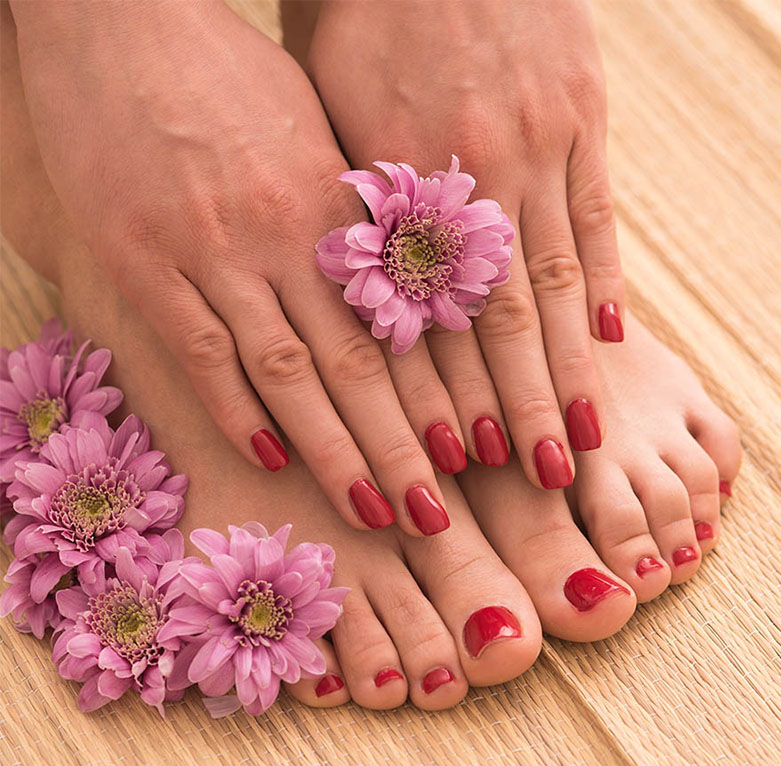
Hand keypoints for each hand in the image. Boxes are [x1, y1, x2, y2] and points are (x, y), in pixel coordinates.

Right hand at [10, 0, 450, 536]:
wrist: (121, 15)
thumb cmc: (230, 73)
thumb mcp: (314, 132)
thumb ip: (353, 214)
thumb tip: (398, 283)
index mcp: (338, 201)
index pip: (402, 321)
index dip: (439, 394)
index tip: (472, 453)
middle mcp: (285, 234)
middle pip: (358, 363)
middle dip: (401, 446)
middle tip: (436, 515)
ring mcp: (212, 251)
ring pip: (287, 372)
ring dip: (335, 451)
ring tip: (373, 513)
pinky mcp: (142, 261)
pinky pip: (200, 353)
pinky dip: (237, 412)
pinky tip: (272, 459)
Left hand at [309, 0, 625, 489]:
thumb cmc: (362, 24)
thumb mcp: (336, 120)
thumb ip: (361, 216)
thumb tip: (373, 305)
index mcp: (402, 183)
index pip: (429, 317)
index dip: (447, 395)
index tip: (463, 458)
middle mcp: (472, 177)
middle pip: (498, 316)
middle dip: (518, 404)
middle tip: (538, 476)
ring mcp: (535, 145)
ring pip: (553, 279)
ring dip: (568, 365)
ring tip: (582, 437)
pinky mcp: (581, 113)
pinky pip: (596, 212)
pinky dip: (605, 279)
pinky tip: (611, 338)